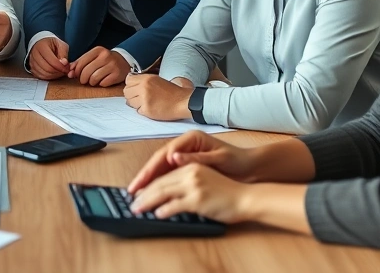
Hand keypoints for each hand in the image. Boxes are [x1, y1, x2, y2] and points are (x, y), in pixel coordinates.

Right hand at [28, 37, 68, 79]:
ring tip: (60, 71)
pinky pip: (41, 76)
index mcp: (41, 46)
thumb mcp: (60, 44)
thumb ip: (63, 53)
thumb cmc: (52, 44)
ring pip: (44, 74)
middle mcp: (34, 54)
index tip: (67, 68)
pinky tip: (54, 73)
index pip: (51, 60)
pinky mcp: (32, 69)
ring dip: (54, 75)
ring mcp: (32, 62)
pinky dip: (49, 77)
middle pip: (47, 69)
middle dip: (58, 72)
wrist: (42, 44)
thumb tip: (64, 63)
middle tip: (65, 71)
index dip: (61, 66)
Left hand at [68, 47, 130, 86]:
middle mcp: (105, 56)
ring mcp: (112, 65)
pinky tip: (102, 81)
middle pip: (86, 71)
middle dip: (82, 78)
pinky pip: (102, 83)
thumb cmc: (105, 60)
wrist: (124, 62)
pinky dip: (100, 84)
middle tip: (84, 80)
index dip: (76, 70)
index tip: (76, 74)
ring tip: (93, 81)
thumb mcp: (93, 57)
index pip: (81, 62)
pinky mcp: (117, 75)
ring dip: (91, 82)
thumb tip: (69, 71)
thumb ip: (81, 62)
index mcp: (98, 50)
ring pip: (93, 78)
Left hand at [123, 73, 192, 119]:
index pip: (128, 80)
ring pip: (129, 102)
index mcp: (147, 79)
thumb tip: (130, 81)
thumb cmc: (173, 92)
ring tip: (145, 103)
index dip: (131, 85)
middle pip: (126, 91)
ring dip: (135, 103)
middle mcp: (144, 87)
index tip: (135, 88)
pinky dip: (142, 110)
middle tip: (139, 98)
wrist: (183, 102)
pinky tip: (150, 108)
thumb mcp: (157, 80)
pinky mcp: (147, 110)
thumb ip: (144, 80)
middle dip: (131, 95)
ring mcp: (144, 99)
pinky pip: (137, 110)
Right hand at [127, 130, 255, 194]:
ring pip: (162, 167)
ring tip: (138, 192)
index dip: (151, 168)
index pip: (165, 153)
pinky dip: (160, 182)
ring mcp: (186, 154)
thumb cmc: (237, 161)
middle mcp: (185, 145)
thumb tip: (174, 157)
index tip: (143, 180)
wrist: (251, 167)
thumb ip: (196, 158)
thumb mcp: (218, 158)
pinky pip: (170, 173)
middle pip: (160, 160)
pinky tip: (152, 191)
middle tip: (133, 189)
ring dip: (150, 180)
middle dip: (146, 175)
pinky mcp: (188, 164)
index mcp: (191, 139)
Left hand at [129, 163, 250, 223]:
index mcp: (191, 165)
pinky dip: (164, 210)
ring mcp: (193, 185)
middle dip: (143, 194)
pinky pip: (175, 204)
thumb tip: (166, 192)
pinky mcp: (198, 198)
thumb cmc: (227, 191)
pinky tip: (157, 214)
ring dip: (148, 202)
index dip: (148, 184)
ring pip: (163, 192)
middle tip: (133, 203)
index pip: (164, 174)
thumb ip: (186, 182)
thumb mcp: (204, 178)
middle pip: (160, 182)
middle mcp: (190, 172)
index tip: (138, 192)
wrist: (246, 198)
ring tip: (138, 209)